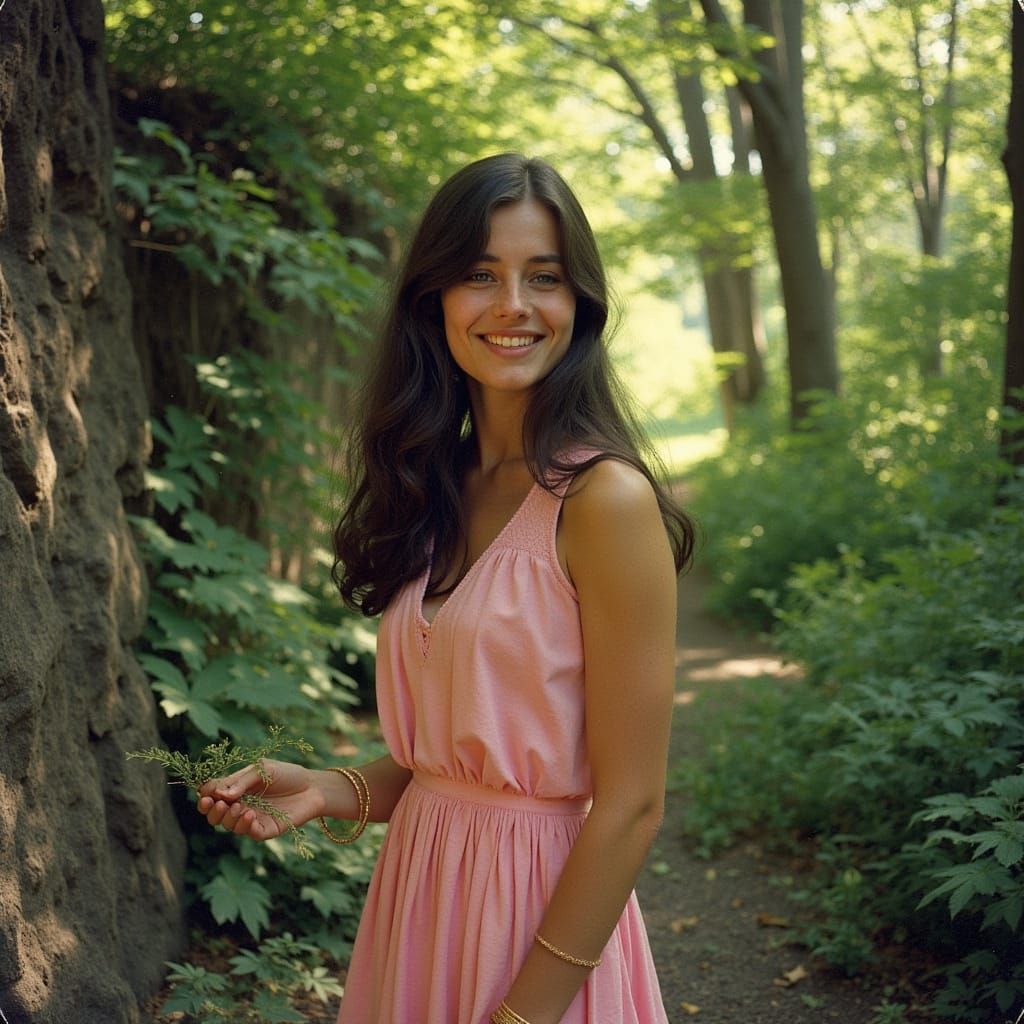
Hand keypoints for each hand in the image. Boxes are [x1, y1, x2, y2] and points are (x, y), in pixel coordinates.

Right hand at [196, 759, 322, 840]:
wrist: (313, 787)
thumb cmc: (287, 774)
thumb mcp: (263, 769)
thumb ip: (242, 781)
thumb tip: (220, 794)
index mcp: (236, 789)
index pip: (212, 795)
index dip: (205, 795)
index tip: (206, 794)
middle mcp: (240, 805)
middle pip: (215, 815)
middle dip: (211, 811)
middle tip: (218, 804)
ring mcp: (252, 819)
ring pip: (229, 826)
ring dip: (228, 818)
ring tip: (238, 807)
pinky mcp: (265, 829)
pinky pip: (249, 833)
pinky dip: (245, 826)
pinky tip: (250, 815)